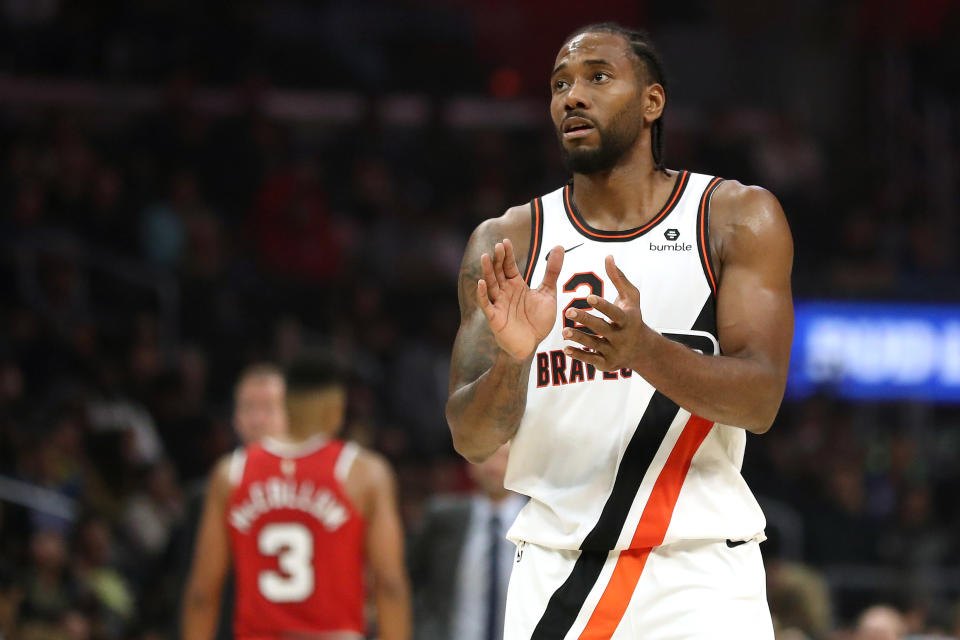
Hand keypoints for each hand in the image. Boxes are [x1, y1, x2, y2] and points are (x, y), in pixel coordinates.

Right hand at [477, 239, 563, 360]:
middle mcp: (505, 292)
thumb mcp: (548, 293)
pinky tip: (481, 283)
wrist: (531, 345)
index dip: (507, 254)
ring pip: (491, 284)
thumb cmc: (537, 321)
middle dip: (497, 259)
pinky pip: (487, 303)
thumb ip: (552, 271)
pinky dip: (483, 294)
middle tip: (498, 246)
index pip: (509, 266)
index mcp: (516, 285)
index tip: (506, 241)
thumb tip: (558, 246)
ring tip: (485, 257)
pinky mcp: (494, 317)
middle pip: (499, 272)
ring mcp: (499, 303)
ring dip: (487, 271)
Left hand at [562, 255, 652, 370]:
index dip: (603, 305)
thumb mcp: (631, 297)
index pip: (614, 312)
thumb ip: (618, 278)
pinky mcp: (606, 363)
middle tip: (569, 312)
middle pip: (602, 328)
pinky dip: (579, 356)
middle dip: (586, 320)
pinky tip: (565, 349)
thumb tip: (608, 256)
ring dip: (579, 339)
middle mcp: (622, 336)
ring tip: (564, 332)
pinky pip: (591, 360)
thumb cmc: (633, 317)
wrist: (642, 350)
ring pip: (595, 345)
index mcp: (627, 319)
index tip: (589, 297)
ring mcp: (614, 351)